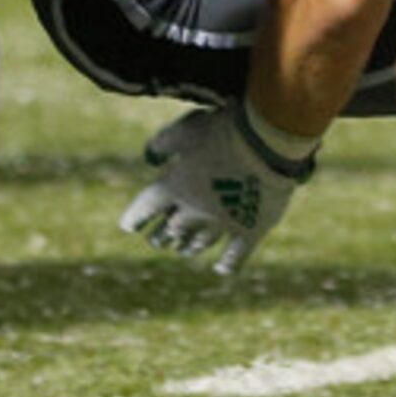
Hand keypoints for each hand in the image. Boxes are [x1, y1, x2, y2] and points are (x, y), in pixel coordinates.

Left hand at [119, 105, 315, 274]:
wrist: (267, 144)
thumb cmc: (224, 130)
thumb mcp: (187, 127)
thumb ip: (164, 142)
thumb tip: (149, 157)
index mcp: (174, 187)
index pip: (145, 207)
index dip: (134, 217)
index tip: (128, 226)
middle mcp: (194, 211)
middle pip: (173, 229)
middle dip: (163, 236)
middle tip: (157, 242)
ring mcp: (223, 224)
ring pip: (200, 242)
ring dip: (189, 247)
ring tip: (183, 251)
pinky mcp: (251, 230)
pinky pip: (236, 254)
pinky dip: (228, 263)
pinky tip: (221, 269)